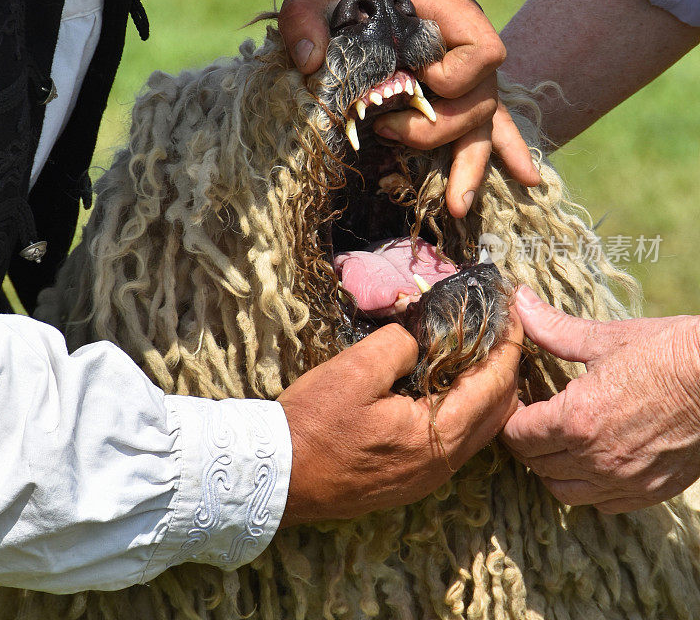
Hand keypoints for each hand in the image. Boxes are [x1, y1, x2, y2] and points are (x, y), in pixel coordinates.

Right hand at [277, 316, 521, 526]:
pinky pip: (454, 438)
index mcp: (438, 436)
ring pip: (476, 427)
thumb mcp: (355, 370)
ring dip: (481, 388)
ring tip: (470, 351)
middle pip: (497, 410)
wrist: (279, 476)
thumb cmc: (314, 422)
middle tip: (493, 329)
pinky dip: (460, 407)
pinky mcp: (410, 478)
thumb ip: (400, 345)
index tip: (512, 312)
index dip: (508, 345)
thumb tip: (422, 337)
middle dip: (502, 366)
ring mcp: (428, 475)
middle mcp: (443, 462)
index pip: (495, 384)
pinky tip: (440, 385)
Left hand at [278, 0, 538, 217]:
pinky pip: (482, 121)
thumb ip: (307, 16)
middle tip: (389, 134)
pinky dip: (500, 150)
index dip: (457, 77)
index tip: (417, 81)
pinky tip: (525, 181)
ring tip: (457, 206)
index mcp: (446, 9)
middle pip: (481, 99)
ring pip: (484, 121)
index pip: (483, 50)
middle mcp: (462, 42)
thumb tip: (308, 63)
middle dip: (441, 131)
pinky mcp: (446, 83)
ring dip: (473, 166)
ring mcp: (458, 66)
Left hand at [502, 285, 699, 512]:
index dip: (509, 418)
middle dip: (525, 442)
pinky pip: (604, 504)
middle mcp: (596, 458)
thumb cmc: (668, 353)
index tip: (516, 403)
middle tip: (531, 419)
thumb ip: (554, 328)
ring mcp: (625, 480)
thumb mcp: (606, 338)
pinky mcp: (651, 491)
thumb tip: (519, 301)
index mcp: (577, 421)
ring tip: (556, 443)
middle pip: (536, 464)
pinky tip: (591, 462)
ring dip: (551, 469)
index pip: (518, 435)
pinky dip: (589, 488)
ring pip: (565, 491)